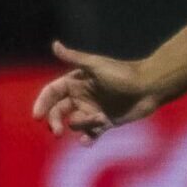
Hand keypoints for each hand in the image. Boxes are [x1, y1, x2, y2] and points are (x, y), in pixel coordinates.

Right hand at [30, 41, 158, 143]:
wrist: (149, 86)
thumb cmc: (123, 73)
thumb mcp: (96, 65)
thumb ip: (73, 58)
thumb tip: (54, 44)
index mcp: (76, 82)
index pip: (52, 93)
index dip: (42, 103)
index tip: (37, 116)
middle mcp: (82, 97)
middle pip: (58, 112)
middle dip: (55, 122)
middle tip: (57, 132)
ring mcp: (93, 110)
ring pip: (75, 124)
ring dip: (82, 126)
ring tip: (100, 120)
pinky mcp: (105, 122)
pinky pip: (90, 134)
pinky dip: (87, 139)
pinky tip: (87, 141)